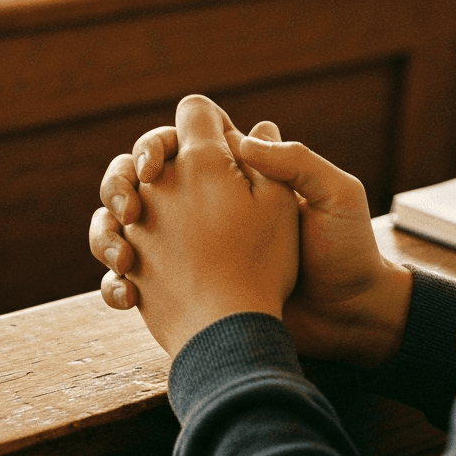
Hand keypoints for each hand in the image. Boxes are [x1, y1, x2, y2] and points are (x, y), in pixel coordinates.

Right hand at [90, 96, 412, 367]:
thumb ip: (295, 161)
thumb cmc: (347, 254)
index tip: (155, 165)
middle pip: (140, 178)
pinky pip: (131, 277)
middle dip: (120, 185)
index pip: (184, 138)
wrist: (348, 320)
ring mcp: (189, 247)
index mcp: (242, 173)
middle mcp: (207, 205)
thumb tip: (243, 135)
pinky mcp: (181, 287)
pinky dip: (116, 282)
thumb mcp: (337, 197)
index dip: (160, 143)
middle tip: (130, 210)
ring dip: (107, 234)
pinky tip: (128, 294)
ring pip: (124, 226)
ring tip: (123, 257)